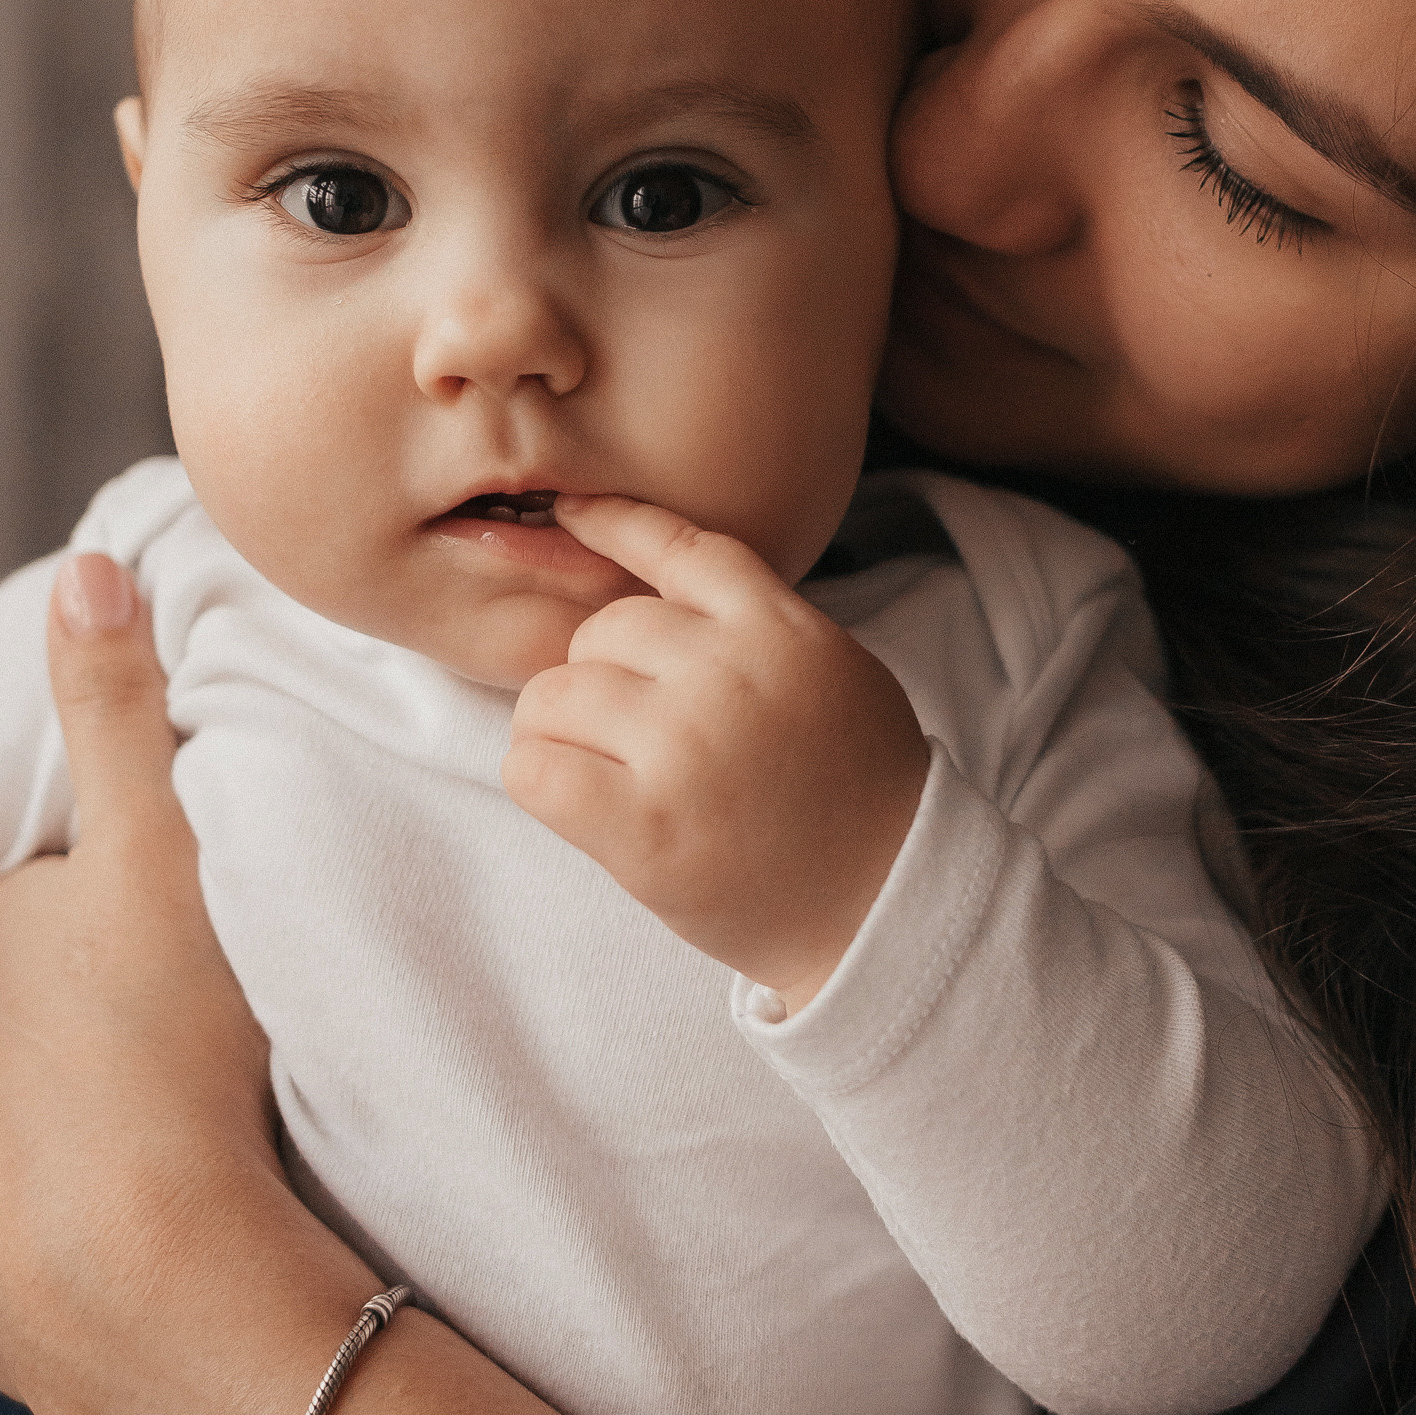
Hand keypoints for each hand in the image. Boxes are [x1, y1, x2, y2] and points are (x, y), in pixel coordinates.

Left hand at [0, 552, 302, 1414]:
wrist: (146, 1282)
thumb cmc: (171, 1051)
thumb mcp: (164, 852)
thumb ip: (122, 714)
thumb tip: (83, 568)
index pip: (58, 904)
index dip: (130, 913)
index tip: (204, 944)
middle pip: (36, 1011)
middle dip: (101, 1017)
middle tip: (211, 1046)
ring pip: (21, 1118)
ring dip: (87, 1120)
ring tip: (193, 1145)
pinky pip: (9, 1227)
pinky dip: (63, 1219)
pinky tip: (143, 1224)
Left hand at [501, 497, 930, 1008]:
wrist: (882, 904)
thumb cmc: (853, 792)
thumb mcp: (831, 672)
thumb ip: (755, 625)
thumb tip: (648, 581)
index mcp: (779, 628)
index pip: (678, 546)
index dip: (614, 523)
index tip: (569, 510)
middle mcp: (729, 673)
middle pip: (598, 632)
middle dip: (601, 680)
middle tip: (637, 740)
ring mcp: (684, 747)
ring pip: (551, 695)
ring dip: (560, 731)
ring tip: (610, 775)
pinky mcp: (643, 825)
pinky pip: (533, 767)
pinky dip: (539, 779)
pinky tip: (577, 802)